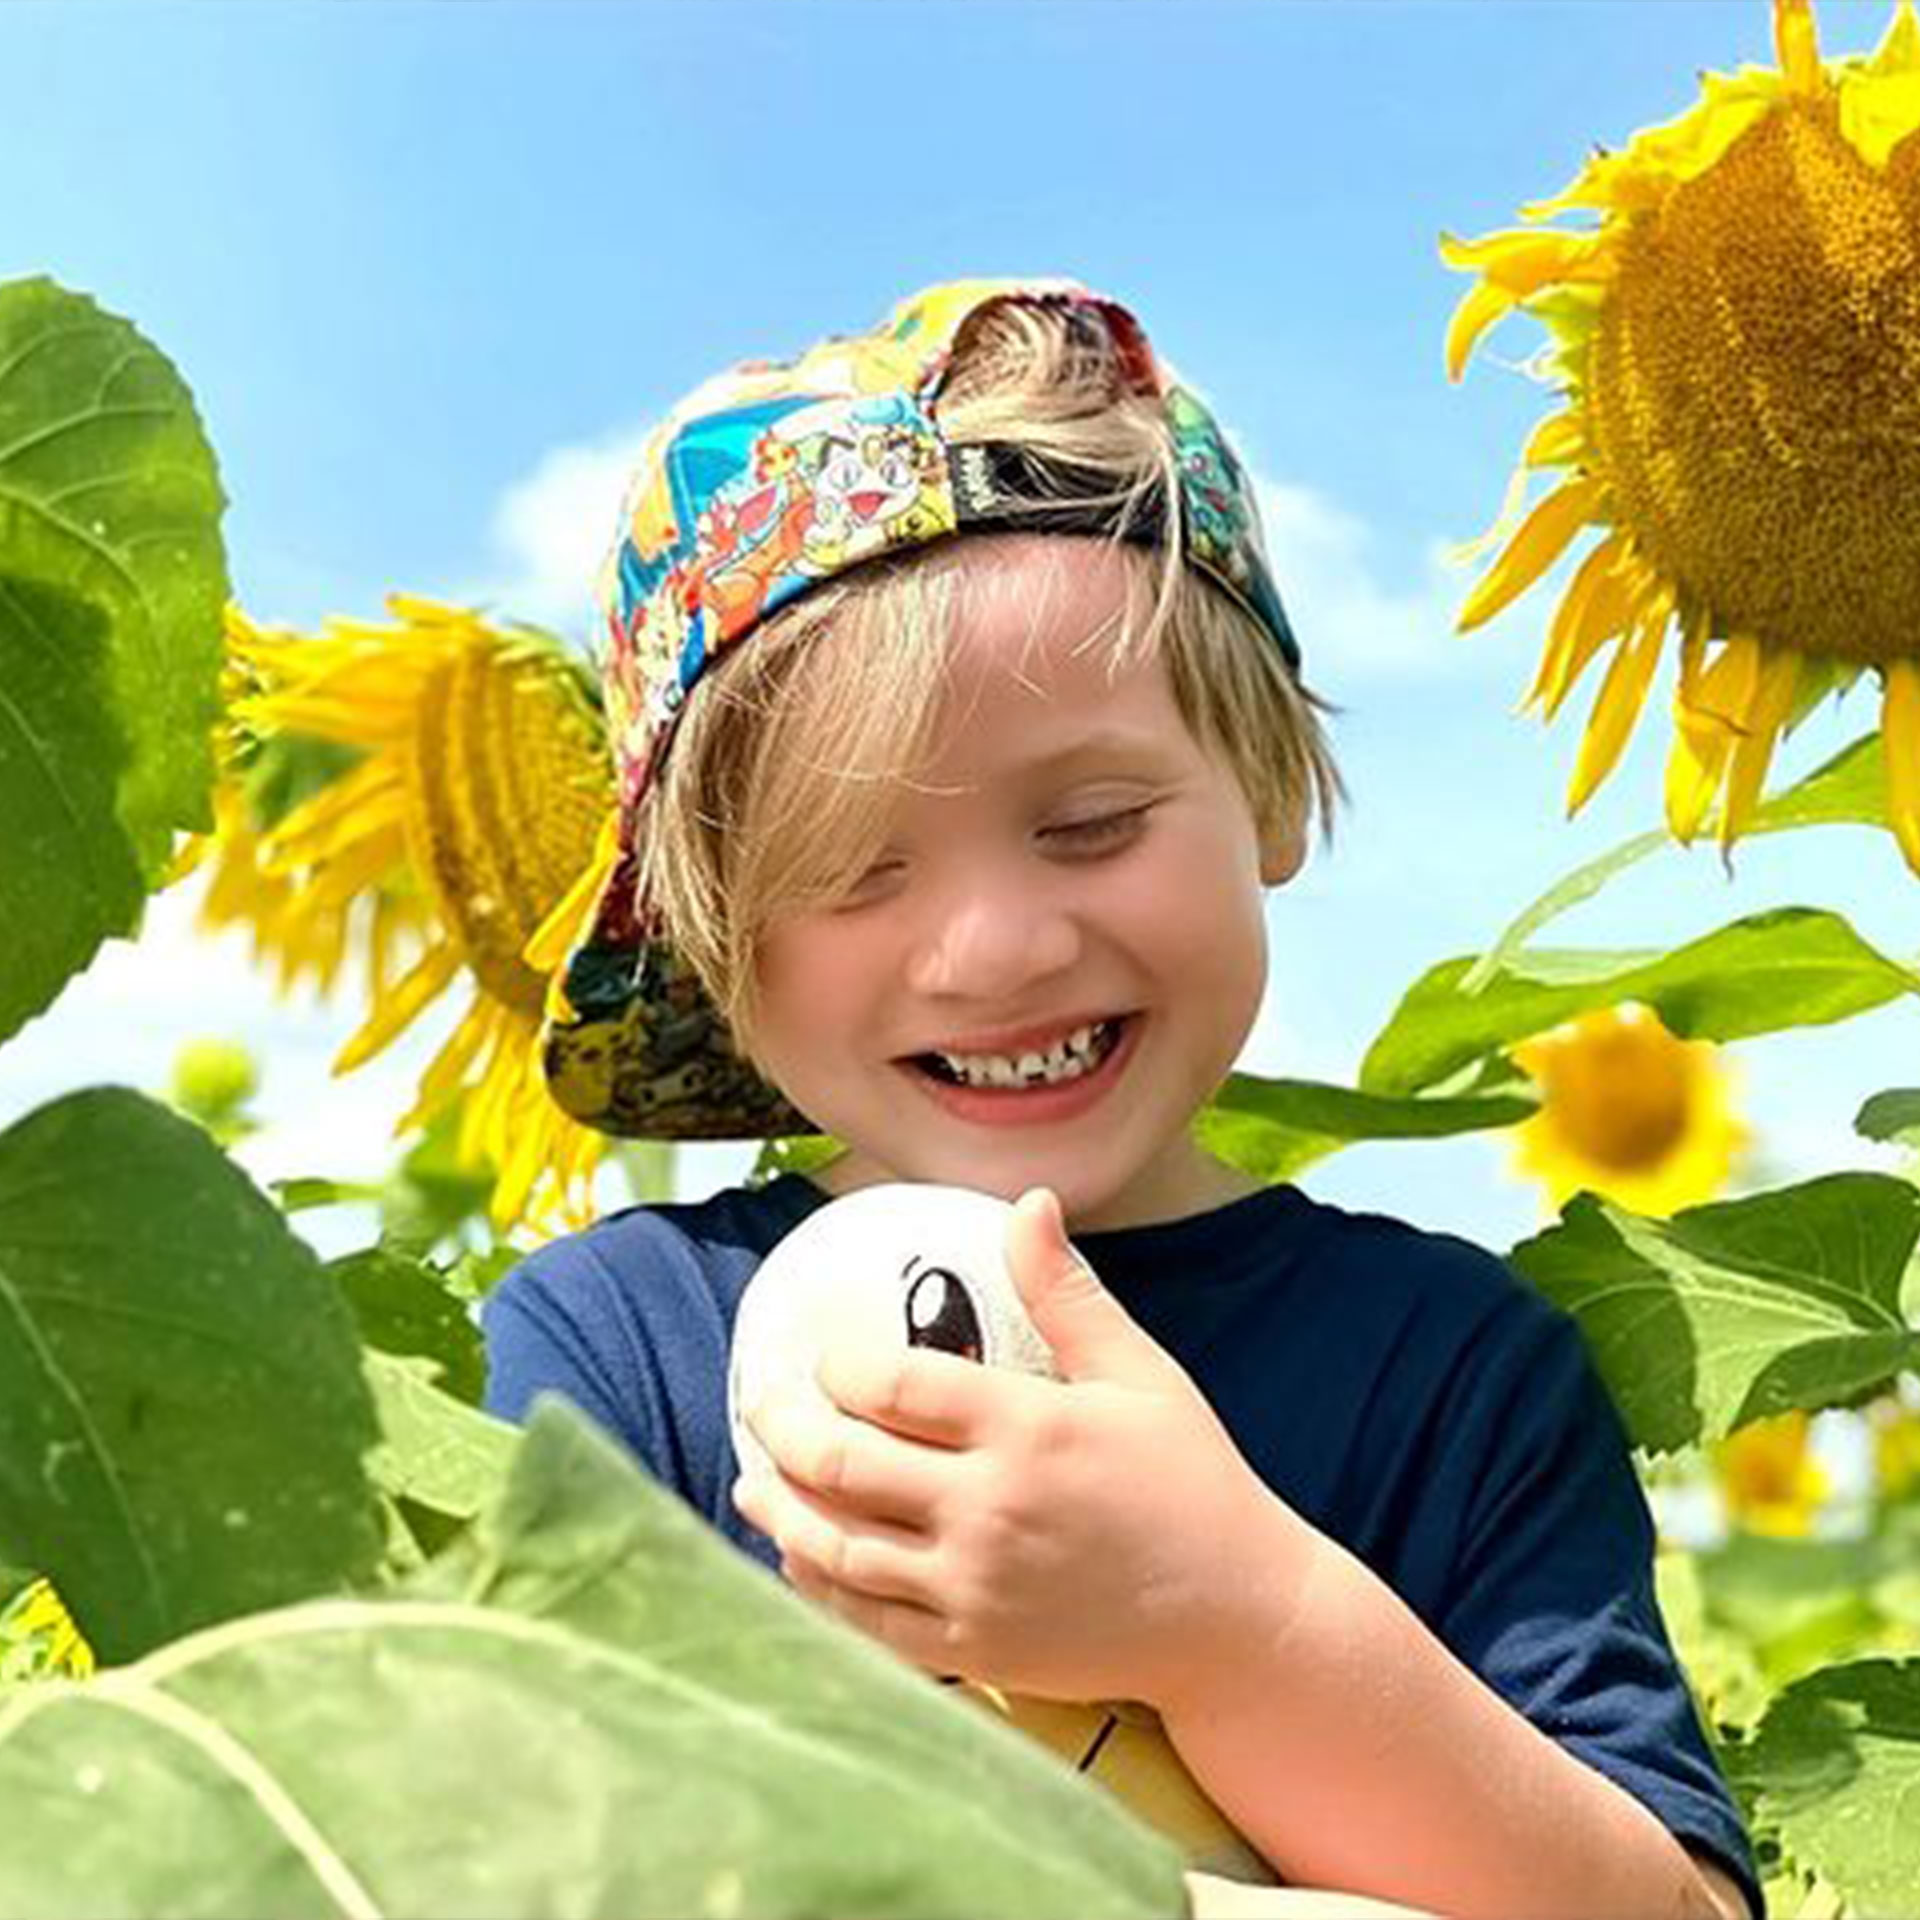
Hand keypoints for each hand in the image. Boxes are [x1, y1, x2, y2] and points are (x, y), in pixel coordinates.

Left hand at [734, 1186, 1317, 1709]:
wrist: (1236, 1618)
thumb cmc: (1191, 1481)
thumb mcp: (1139, 1373)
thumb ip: (1067, 1291)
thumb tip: (1030, 1200)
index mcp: (1027, 1429)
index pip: (893, 1386)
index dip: (838, 1365)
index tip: (822, 1352)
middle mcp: (990, 1510)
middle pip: (844, 1463)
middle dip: (783, 1426)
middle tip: (758, 1401)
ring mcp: (976, 1589)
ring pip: (838, 1549)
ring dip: (781, 1510)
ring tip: (750, 1478)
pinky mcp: (975, 1653)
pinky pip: (869, 1623)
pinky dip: (820, 1588)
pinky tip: (801, 1558)